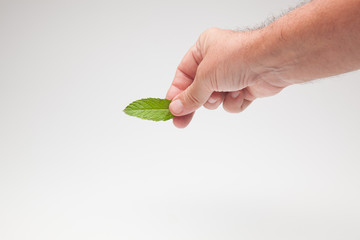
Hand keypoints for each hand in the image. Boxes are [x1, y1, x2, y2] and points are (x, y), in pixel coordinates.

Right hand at [166, 28, 288, 127]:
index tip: (169, 108)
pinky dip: (234, 102)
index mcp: (204, 49)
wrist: (273, 62)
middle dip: (194, 103)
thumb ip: (190, 96)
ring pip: (214, 98)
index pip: (183, 74)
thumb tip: (175, 108)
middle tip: (180, 121)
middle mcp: (217, 61)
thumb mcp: (205, 77)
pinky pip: (231, 103)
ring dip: (218, 100)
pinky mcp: (244, 88)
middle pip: (197, 89)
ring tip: (225, 93)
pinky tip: (241, 93)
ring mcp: (231, 75)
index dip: (176, 92)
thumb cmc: (239, 57)